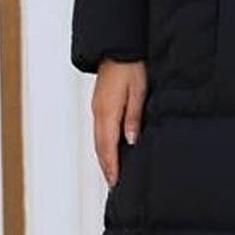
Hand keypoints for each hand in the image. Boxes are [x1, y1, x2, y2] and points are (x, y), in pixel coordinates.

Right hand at [93, 58, 148, 185]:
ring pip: (98, 140)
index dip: (112, 166)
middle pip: (100, 147)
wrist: (118, 48)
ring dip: (104, 157)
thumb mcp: (138, 91)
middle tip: (113, 185)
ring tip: (112, 173)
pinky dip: (103, 145)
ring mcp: (96, 108)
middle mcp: (98, 113)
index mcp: (107, 112)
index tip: (115, 183)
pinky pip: (99, 130)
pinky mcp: (99, 104)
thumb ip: (133, 117)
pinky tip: (111, 150)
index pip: (108, 146)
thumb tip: (131, 141)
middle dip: (106, 167)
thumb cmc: (132, 67)